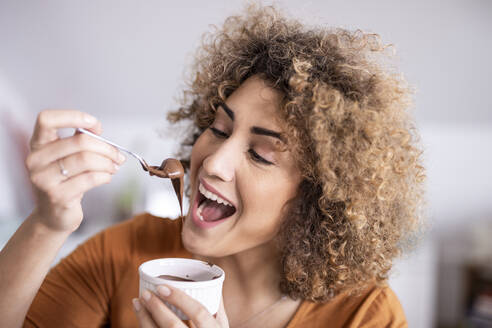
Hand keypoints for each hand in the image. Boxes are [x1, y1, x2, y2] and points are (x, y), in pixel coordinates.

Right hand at [26, 109, 125, 232]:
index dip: (73, 116)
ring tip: (114, 166)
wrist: (53, 216)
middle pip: (79, 142)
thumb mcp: (67, 157)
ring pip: (86, 160)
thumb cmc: (64, 182)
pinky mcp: (57, 196)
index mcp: (38, 145)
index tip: (94, 124)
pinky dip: (104, 176)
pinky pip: (90, 179)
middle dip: (105, 147)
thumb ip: (79, 140)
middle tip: (117, 155)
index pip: (46, 119)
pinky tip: (106, 177)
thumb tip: (96, 127)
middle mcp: (36, 160)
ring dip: (108, 162)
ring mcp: (44, 179)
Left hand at [133, 284, 228, 327]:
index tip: (162, 287)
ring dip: (144, 318)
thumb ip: (215, 308)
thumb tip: (210, 282)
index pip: (198, 313)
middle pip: (173, 326)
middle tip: (145, 293)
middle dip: (156, 308)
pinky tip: (141, 319)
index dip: (180, 299)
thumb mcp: (221, 327)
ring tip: (137, 302)